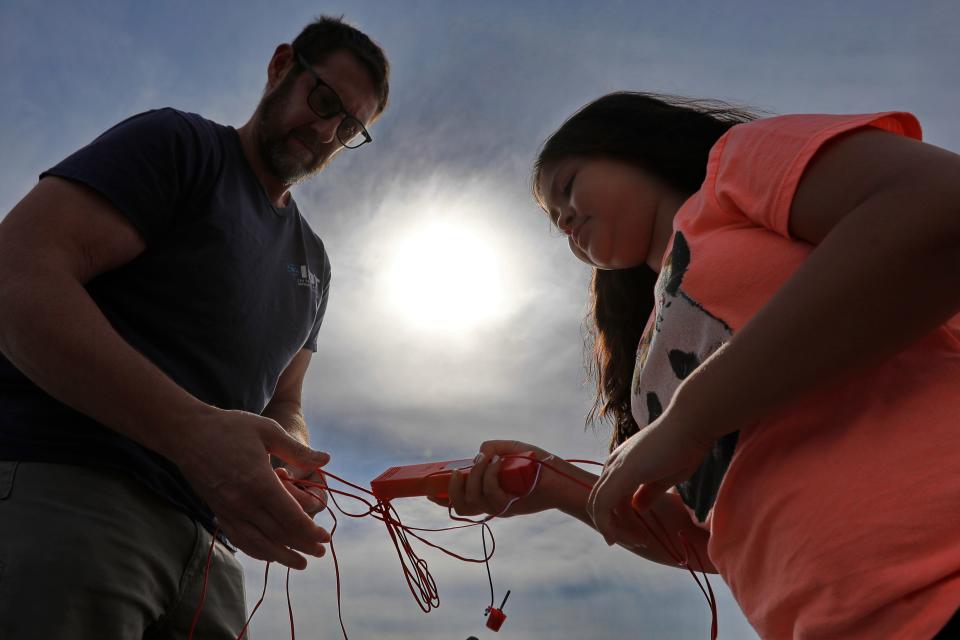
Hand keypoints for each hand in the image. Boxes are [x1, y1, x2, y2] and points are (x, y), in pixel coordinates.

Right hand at [170, 407, 331, 568]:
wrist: (186, 433)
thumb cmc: (230, 427)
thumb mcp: (268, 431)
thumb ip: (298, 450)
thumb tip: (326, 460)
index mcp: (259, 482)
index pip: (291, 517)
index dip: (311, 531)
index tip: (326, 537)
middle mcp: (243, 503)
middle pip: (278, 534)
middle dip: (302, 546)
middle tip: (320, 552)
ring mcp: (228, 510)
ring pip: (259, 542)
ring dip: (281, 556)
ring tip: (299, 563)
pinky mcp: (218, 512)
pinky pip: (240, 539)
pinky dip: (257, 550)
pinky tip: (269, 554)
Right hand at [426, 440, 577, 518]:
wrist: (561, 478)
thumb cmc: (539, 464)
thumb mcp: (512, 450)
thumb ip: (493, 448)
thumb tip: (477, 455)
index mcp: (488, 492)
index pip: (460, 500)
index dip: (442, 496)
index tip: (428, 490)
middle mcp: (491, 503)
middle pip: (459, 506)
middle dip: (452, 488)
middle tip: (459, 471)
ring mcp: (499, 507)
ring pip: (471, 500)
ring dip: (474, 476)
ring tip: (489, 461)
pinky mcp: (509, 507)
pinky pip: (489, 493)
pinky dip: (490, 474)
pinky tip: (499, 462)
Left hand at [587, 410, 710, 545]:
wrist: (691, 425)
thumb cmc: (683, 446)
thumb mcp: (664, 476)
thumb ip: (648, 492)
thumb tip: (638, 508)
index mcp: (622, 463)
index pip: (610, 495)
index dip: (620, 518)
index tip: (640, 534)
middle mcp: (612, 464)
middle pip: (599, 502)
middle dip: (614, 526)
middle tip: (638, 542)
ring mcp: (614, 468)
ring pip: (598, 506)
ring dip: (613, 529)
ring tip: (637, 541)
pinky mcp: (620, 474)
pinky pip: (602, 505)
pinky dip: (607, 525)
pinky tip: (618, 537)